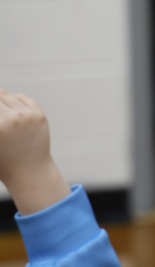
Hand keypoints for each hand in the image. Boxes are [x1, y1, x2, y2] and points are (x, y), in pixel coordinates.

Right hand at [0, 88, 70, 214]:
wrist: (29, 171)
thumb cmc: (3, 160)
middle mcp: (11, 119)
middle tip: (0, 116)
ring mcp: (27, 116)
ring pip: (7, 95)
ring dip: (1, 100)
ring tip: (1, 111)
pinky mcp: (39, 115)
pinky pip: (23, 98)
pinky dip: (15, 100)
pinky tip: (11, 109)